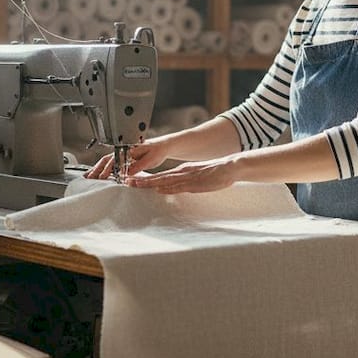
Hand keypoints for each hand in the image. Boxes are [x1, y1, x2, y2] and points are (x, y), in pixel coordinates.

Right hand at [83, 138, 174, 179]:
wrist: (164, 146)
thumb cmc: (158, 150)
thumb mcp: (150, 159)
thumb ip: (138, 166)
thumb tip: (127, 173)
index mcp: (128, 149)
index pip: (114, 160)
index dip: (107, 169)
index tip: (101, 177)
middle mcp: (124, 150)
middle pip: (106, 160)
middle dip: (96, 169)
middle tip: (88, 178)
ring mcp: (124, 154)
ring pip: (107, 161)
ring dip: (98, 169)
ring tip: (89, 176)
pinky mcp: (125, 158)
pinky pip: (112, 163)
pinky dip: (104, 168)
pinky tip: (100, 174)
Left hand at [124, 157, 239, 193]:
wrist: (230, 167)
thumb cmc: (215, 174)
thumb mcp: (196, 177)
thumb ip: (183, 182)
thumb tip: (168, 188)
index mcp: (182, 171)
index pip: (160, 176)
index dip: (146, 178)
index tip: (133, 180)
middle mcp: (182, 173)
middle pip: (158, 178)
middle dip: (142, 180)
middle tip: (127, 181)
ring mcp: (188, 178)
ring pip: (165, 181)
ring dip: (150, 183)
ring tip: (136, 184)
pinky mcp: (196, 183)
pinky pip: (179, 186)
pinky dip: (168, 188)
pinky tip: (159, 190)